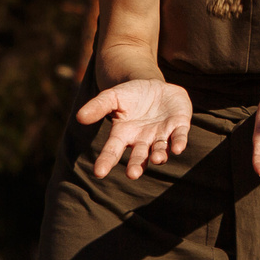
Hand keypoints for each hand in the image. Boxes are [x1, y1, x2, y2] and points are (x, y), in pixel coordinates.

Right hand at [78, 79, 192, 180]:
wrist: (153, 86)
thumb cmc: (130, 95)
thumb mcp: (112, 97)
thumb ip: (97, 107)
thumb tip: (79, 117)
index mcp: (123, 135)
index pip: (112, 151)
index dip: (106, 161)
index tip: (98, 173)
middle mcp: (142, 140)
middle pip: (139, 156)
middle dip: (136, 165)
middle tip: (132, 174)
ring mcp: (161, 135)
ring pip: (160, 149)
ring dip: (159, 155)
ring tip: (156, 159)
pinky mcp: (179, 125)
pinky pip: (179, 136)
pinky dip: (179, 143)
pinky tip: (178, 149)